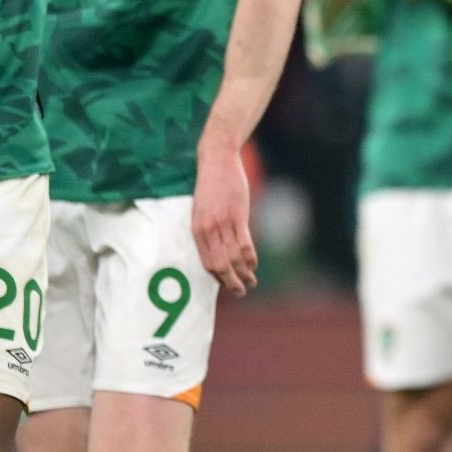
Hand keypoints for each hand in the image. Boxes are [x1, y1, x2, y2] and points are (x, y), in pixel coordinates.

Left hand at [193, 138, 257, 296]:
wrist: (216, 159)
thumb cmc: (211, 183)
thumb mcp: (202, 208)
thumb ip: (209, 227)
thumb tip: (218, 245)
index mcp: (197, 229)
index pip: (207, 262)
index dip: (218, 278)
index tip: (227, 285)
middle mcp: (208, 230)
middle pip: (220, 265)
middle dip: (231, 282)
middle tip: (241, 291)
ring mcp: (223, 223)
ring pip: (233, 257)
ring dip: (244, 273)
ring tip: (251, 281)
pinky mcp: (237, 215)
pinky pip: (244, 243)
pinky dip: (250, 257)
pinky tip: (254, 263)